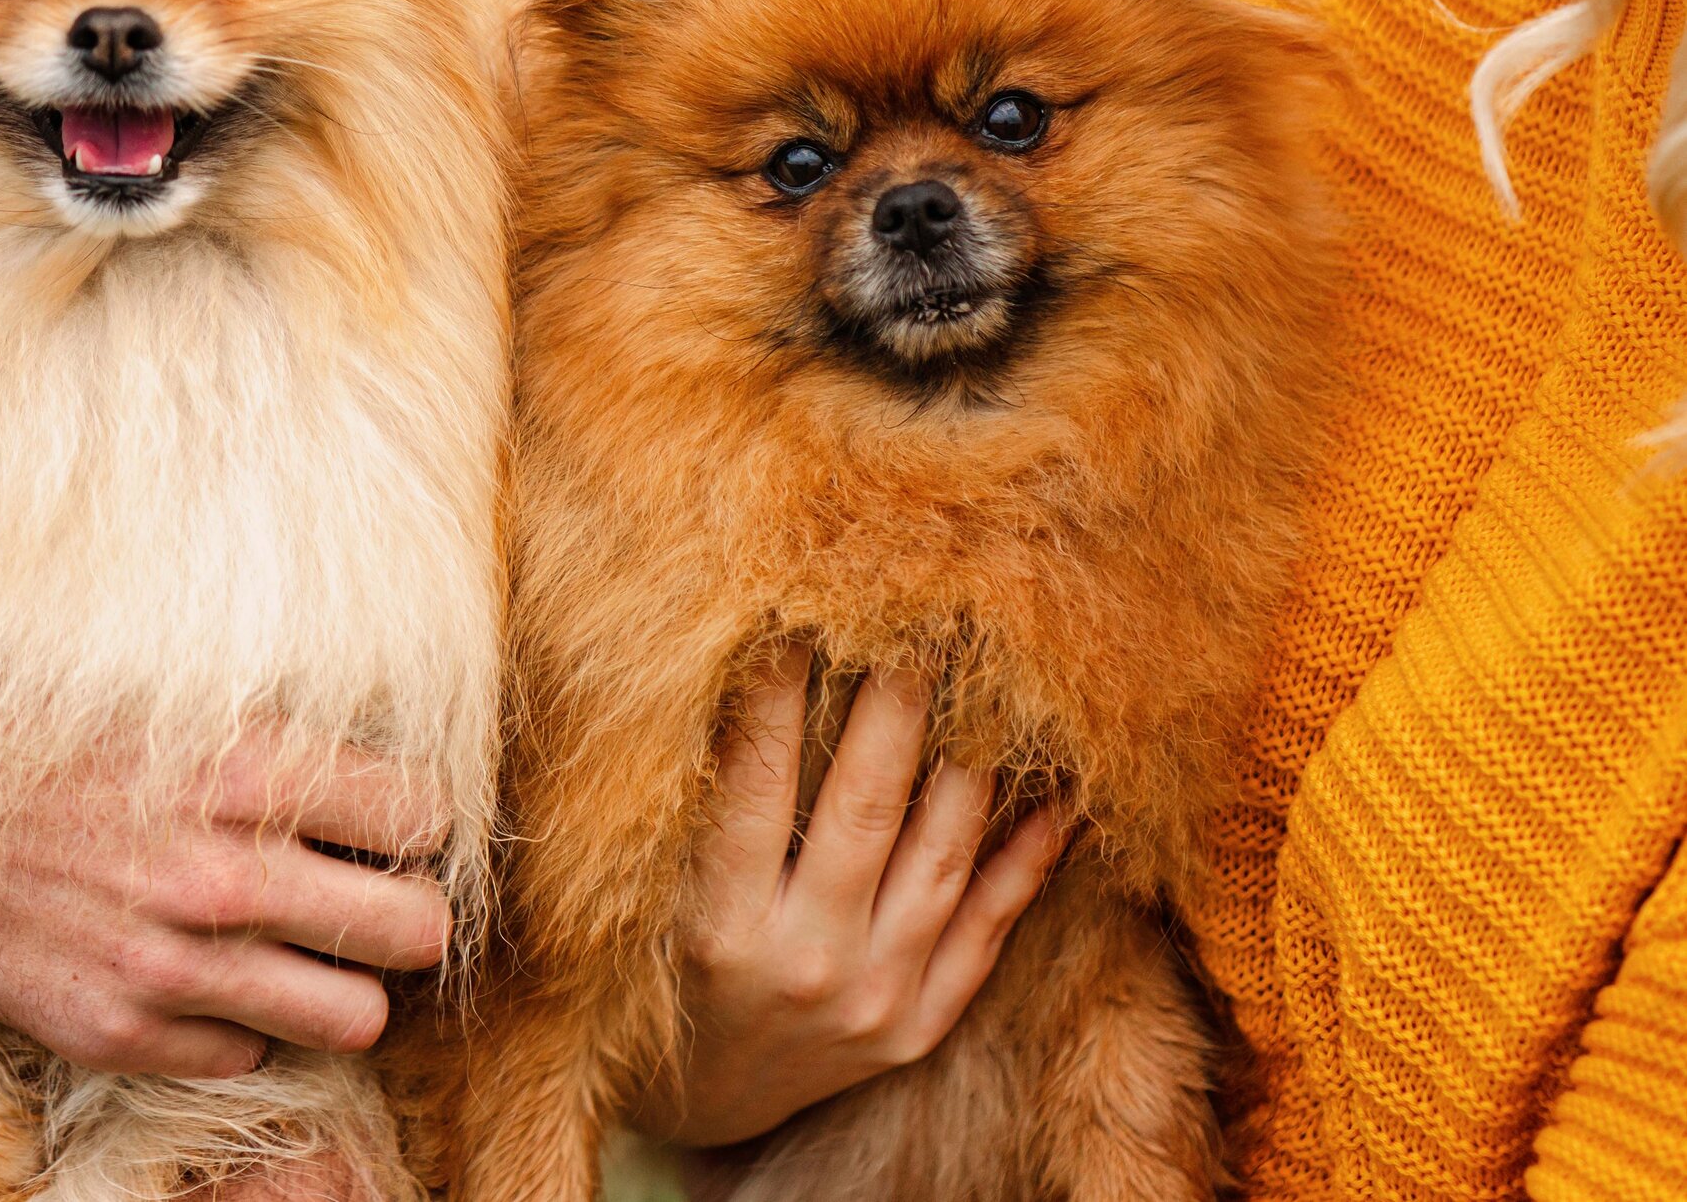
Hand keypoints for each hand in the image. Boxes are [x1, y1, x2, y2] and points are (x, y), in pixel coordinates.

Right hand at [0, 644, 451, 1081]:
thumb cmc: (14, 721)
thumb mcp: (164, 695)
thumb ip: (272, 739)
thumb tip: (372, 772)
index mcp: (246, 766)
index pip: (423, 818)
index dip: (414, 822)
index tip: (389, 823)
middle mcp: (222, 872)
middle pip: (414, 930)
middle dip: (406, 913)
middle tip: (370, 898)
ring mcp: (169, 963)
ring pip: (354, 1015)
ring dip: (341, 984)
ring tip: (304, 951)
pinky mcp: (113, 1028)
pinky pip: (246, 1056)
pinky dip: (242, 1026)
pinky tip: (205, 976)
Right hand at [630, 646, 1064, 1147]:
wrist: (702, 1101)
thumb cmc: (661, 967)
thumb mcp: (648, 897)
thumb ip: (691, 805)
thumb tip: (725, 669)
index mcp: (719, 925)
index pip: (757, 781)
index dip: (780, 688)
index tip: (802, 608)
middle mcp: (805, 964)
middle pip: (868, 807)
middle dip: (899, 698)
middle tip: (925, 612)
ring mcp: (874, 1001)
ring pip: (943, 857)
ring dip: (973, 757)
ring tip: (992, 673)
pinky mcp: (919, 1027)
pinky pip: (989, 927)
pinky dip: (1029, 858)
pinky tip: (1061, 794)